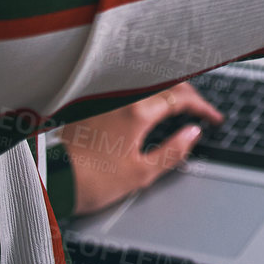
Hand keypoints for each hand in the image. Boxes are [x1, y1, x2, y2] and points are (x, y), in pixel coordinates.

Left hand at [60, 84, 222, 216]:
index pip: (181, 98)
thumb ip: (171, 151)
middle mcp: (124, 97)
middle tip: (201, 111)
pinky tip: (151, 108)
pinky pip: (132, 89)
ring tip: (180, 107)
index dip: (202, 107)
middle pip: (167, 84)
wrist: (50, 178)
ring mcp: (108, 97)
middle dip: (189, 95)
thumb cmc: (91, 180)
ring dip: (170, 91)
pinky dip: (151, 94)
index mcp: (138, 111)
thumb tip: (192, 134)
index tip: (213, 119)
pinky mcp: (95, 103)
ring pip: (149, 84)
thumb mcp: (139, 174)